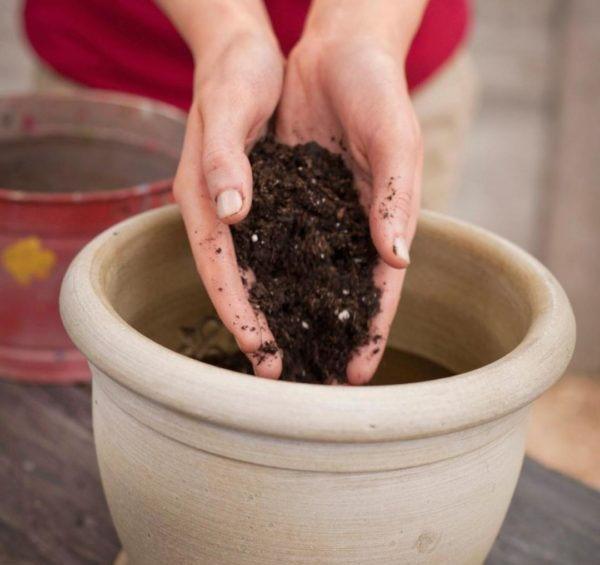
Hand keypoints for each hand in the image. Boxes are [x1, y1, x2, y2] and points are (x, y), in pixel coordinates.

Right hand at [167, 1, 283, 376]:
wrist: (245, 53)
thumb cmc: (233, 76)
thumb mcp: (225, 107)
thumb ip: (223, 160)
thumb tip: (234, 215)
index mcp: (206, 200)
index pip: (220, 269)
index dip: (238, 314)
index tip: (260, 354)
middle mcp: (226, 215)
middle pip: (242, 284)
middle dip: (263, 330)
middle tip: (286, 377)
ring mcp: (251, 212)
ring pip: (267, 274)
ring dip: (286, 315)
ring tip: (312, 353)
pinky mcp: (275, 203)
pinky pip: (290, 249)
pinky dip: (304, 279)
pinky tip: (325, 301)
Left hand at [277, 3, 424, 383]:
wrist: (338, 55)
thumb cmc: (379, 95)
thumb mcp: (395, 142)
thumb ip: (397, 198)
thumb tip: (397, 259)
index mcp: (384, 221)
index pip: (379, 289)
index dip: (370, 331)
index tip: (358, 375)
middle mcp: (349, 227)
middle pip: (337, 293)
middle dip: (328, 338)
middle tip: (312, 384)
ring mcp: (316, 215)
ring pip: (303, 275)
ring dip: (292, 315)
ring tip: (277, 355)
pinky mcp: (286, 197)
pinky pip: (274, 241)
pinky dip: (265, 272)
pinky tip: (251, 300)